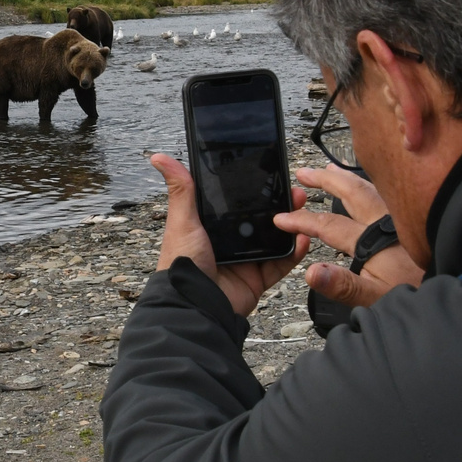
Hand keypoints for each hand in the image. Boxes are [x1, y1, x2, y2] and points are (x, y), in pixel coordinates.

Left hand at [150, 154, 310, 316]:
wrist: (194, 304)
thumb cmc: (182, 263)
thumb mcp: (183, 221)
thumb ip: (182, 190)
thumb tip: (159, 158)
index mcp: (212, 227)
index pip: (238, 203)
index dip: (255, 190)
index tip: (271, 176)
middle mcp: (230, 242)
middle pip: (261, 219)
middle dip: (279, 205)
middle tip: (292, 191)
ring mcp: (245, 260)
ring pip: (275, 239)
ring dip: (291, 225)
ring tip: (301, 210)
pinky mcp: (257, 278)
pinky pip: (281, 263)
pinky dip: (293, 252)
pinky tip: (302, 239)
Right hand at [273, 164, 424, 308]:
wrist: (459, 285)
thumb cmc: (418, 296)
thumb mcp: (376, 299)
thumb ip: (343, 286)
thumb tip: (311, 272)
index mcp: (373, 240)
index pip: (328, 225)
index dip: (302, 220)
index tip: (282, 217)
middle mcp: (387, 222)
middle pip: (351, 192)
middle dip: (324, 181)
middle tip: (303, 173)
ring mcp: (402, 219)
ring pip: (370, 189)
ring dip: (346, 179)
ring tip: (329, 170)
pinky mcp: (416, 220)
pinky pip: (386, 194)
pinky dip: (369, 185)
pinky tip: (368, 189)